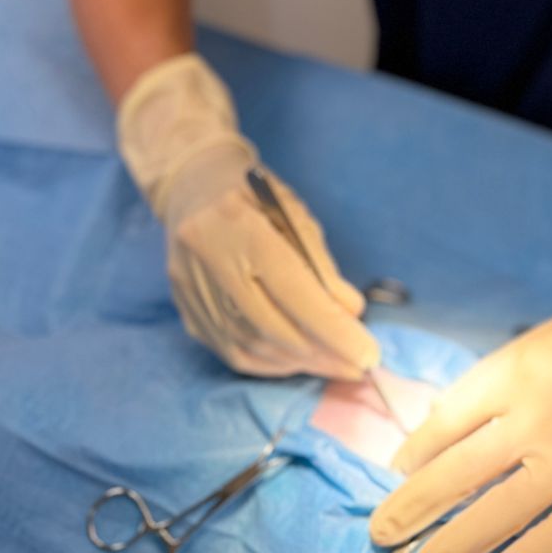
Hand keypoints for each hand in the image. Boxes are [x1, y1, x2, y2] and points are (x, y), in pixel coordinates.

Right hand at [118, 54, 375, 378]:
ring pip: (249, 345)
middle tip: (357, 367)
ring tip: (333, 364)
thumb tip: (350, 313)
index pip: (292, 290)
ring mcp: (189, 288)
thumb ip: (321, 266)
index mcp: (239, 224)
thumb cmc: (253, 194)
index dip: (332, 329)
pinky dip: (269, 362)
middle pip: (269, 326)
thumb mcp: (295, 213)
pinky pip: (230, 350)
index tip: (368, 354)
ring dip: (297, 363)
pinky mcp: (184, 309)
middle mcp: (208, 258)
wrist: (191, 185)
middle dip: (320, 354)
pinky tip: (297, 360)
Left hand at [370, 209, 551, 552]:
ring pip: (503, 508)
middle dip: (415, 506)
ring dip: (459, 541)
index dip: (416, 453)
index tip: (394, 476)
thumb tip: (447, 423)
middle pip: (460, 470)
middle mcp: (535, 416)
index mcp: (515, 373)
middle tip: (380, 535)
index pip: (448, 421)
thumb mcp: (543, 341)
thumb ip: (499, 382)